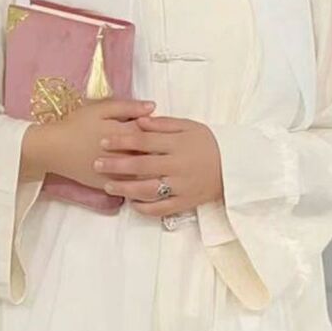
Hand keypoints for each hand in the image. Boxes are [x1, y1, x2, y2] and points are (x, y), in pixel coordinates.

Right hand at [19, 98, 155, 188]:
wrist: (52, 148)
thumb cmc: (77, 124)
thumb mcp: (101, 109)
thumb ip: (128, 107)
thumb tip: (153, 107)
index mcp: (123, 134)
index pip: (152, 133)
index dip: (162, 131)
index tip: (167, 130)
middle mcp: (122, 156)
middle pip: (151, 156)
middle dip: (162, 153)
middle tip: (168, 150)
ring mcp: (115, 174)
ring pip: (144, 176)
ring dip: (155, 171)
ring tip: (162, 166)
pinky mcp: (108, 186)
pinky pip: (130, 190)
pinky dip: (141, 186)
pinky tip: (149, 182)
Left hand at [94, 115, 223, 217]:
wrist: (235, 166)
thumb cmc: (209, 142)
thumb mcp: (189, 126)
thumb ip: (163, 124)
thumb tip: (138, 121)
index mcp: (178, 144)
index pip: (144, 142)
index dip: (122, 141)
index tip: (104, 141)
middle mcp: (178, 166)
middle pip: (141, 166)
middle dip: (116, 165)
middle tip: (96, 164)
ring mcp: (181, 186)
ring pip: (148, 190)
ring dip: (125, 188)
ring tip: (108, 185)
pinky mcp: (185, 203)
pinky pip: (161, 209)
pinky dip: (144, 208)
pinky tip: (130, 203)